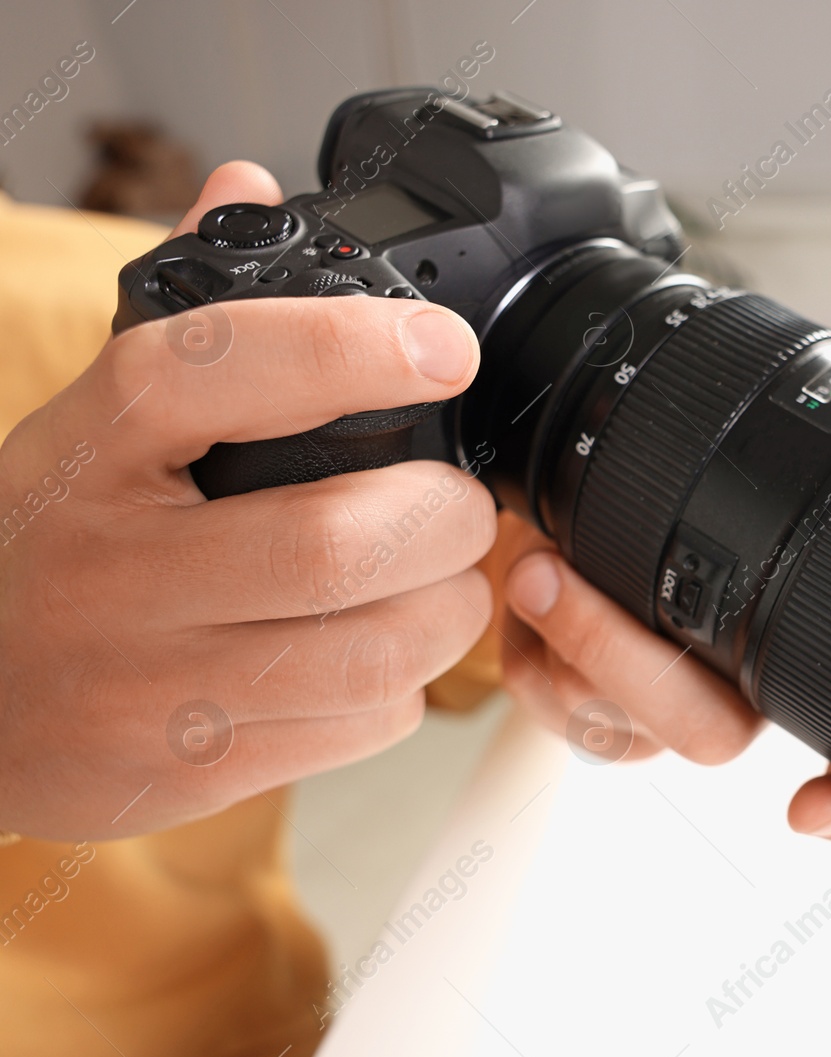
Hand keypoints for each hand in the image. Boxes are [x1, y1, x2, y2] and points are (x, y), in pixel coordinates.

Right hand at [0, 162, 498, 838]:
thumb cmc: (41, 540)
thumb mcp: (86, 420)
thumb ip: (181, 313)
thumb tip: (246, 183)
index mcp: (90, 447)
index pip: (217, 367)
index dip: (351, 349)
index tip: (442, 351)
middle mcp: (114, 566)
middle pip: (339, 539)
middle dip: (446, 520)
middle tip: (460, 506)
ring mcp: (146, 681)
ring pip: (369, 651)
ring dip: (445, 611)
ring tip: (441, 581)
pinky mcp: (185, 769)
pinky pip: (353, 728)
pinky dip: (399, 690)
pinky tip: (379, 658)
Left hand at [499, 336, 830, 841]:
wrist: (593, 476)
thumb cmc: (699, 467)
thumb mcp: (783, 412)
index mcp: (796, 652)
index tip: (819, 803)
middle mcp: (728, 691)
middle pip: (707, 738)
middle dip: (633, 668)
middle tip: (573, 585)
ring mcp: (647, 702)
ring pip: (616, 727)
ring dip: (570, 646)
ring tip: (540, 565)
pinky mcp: (572, 695)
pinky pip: (550, 705)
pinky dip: (533, 647)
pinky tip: (526, 581)